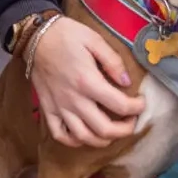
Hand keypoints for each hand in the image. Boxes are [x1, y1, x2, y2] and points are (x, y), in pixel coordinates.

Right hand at [30, 15, 144, 146]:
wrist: (36, 37)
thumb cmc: (67, 36)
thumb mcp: (95, 40)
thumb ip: (113, 61)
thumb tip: (127, 82)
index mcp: (88, 81)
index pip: (119, 105)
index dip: (137, 108)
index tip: (142, 102)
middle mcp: (74, 100)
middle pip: (103, 129)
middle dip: (124, 130)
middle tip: (132, 122)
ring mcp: (59, 108)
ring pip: (83, 137)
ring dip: (102, 140)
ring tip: (112, 131)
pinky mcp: (47, 110)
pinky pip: (60, 135)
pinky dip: (74, 141)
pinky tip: (85, 135)